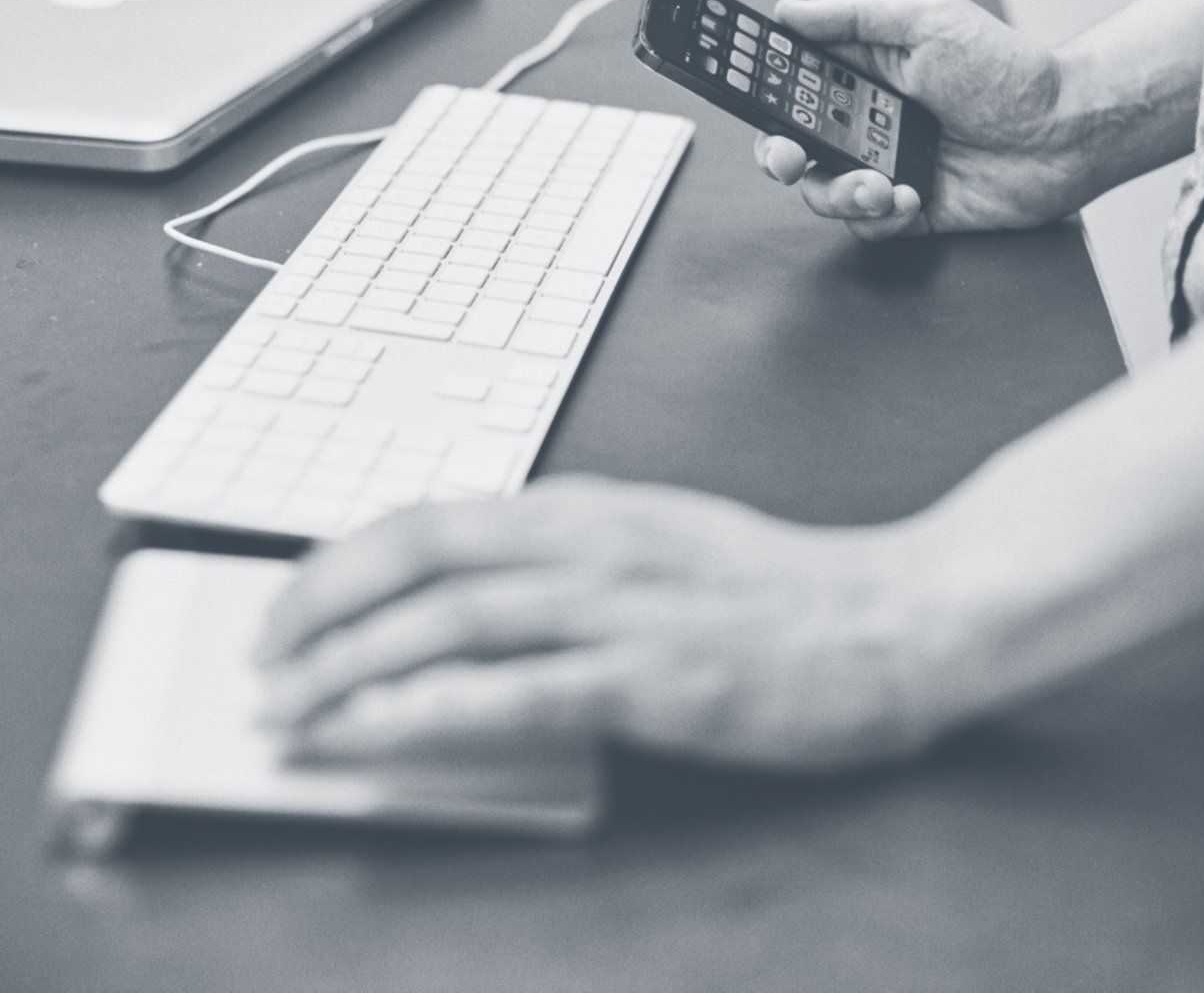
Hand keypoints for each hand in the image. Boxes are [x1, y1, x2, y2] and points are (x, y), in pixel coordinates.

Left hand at [254, 477, 970, 769]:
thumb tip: (481, 599)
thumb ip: (579, 562)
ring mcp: (628, 606)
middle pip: (423, 549)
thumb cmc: (788, 595)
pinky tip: (377, 735)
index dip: (346, 561)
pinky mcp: (658, 675)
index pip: (438, 516)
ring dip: (351, 664)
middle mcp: (598, 542)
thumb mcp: (669, 547)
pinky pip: (519, 690)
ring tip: (289, 710)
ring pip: (455, 616)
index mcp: (596, 510)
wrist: (898, 619)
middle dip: (320, 603)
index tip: (294, 608)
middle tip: (262, 660)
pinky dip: (431, 711)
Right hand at [753, 0, 1097, 239]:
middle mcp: (867, 120)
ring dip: (839, 191)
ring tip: (879, 184)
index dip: (762, 90)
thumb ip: (853, 14)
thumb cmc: (1007, 70)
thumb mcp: (927, 17)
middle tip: (789, 155)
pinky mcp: (909, 209)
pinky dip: (878, 216)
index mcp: (865, 70)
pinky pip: (865, 225)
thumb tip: (788, 11)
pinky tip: (909, 196)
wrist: (1065, 132)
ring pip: (822, 191)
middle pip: (790, 143)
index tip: (749, 94)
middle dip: (778, 153)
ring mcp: (886, 165)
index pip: (792, 82)